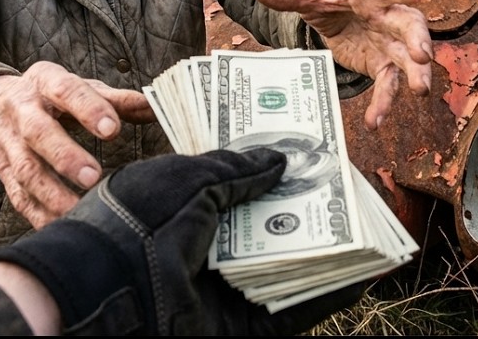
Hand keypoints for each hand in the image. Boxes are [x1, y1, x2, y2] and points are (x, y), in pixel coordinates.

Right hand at [0, 61, 153, 227]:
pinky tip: (62, 226)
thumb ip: (117, 99)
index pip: (65, 90)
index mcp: (44, 81)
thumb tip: (155, 106)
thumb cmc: (53, 96)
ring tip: (79, 210)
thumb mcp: (81, 87)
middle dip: (64, 155)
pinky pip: (18, 196)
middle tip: (93, 176)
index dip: (88, 109)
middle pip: (37, 132)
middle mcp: (20, 109)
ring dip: (51, 193)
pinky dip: (39, 215)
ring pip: (24, 170)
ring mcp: (7, 142)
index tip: (113, 129)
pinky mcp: (3, 171)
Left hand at [0, 148, 364, 334]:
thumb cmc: (138, 221)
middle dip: (309, 210)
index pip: (240, 187)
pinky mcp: (239, 326)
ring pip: (287, 269)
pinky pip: (292, 312)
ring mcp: (225, 289)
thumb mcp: (187, 178)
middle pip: (270, 228)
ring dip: (329, 250)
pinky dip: (328, 295)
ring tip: (371, 228)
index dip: (275, 171)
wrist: (107, 291)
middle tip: (350, 190)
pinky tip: (362, 275)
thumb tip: (280, 160)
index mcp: (185, 208)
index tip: (311, 155)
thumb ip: (236, 170)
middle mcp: (207, 248)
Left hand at [250, 0, 432, 128]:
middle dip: (418, 39)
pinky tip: (374, 122)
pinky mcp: (383, 65)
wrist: (336, 17)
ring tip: (420, 90)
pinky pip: (387, 85)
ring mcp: (389, 42)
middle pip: (409, 25)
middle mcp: (387, 17)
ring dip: (416, 73)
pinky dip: (383, 103)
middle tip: (422, 55)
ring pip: (408, 58)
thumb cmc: (328, 2)